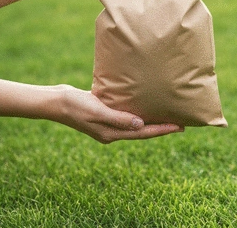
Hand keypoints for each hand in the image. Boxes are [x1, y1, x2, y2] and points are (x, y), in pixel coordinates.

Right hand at [51, 85, 183, 143]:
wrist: (56, 101)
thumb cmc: (75, 105)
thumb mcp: (97, 111)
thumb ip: (118, 119)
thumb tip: (141, 125)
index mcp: (112, 133)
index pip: (143, 133)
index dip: (162, 130)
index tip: (180, 127)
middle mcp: (112, 131)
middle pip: (142, 130)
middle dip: (160, 127)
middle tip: (179, 122)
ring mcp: (107, 123)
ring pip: (135, 123)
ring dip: (150, 119)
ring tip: (164, 113)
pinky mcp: (104, 113)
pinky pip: (125, 114)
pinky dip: (136, 111)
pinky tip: (142, 103)